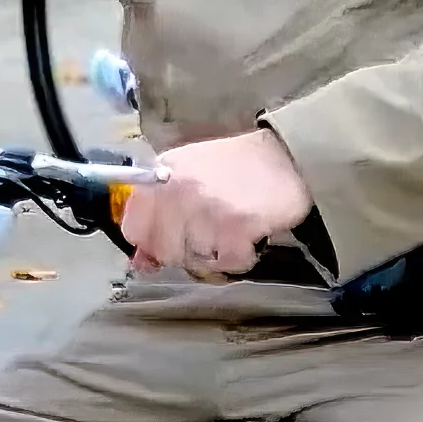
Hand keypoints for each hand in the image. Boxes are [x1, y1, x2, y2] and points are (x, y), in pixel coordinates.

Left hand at [120, 129, 313, 277]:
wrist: (288, 158)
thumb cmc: (237, 168)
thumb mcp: (188, 176)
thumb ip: (160, 214)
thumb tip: (142, 261)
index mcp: (160, 175)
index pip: (134, 228)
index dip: (151, 242)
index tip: (169, 242)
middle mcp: (178, 189)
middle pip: (165, 251)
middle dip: (187, 251)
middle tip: (211, 232)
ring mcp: (206, 208)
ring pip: (196, 261)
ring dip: (217, 253)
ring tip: (233, 226)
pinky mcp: (236, 225)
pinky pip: (228, 263)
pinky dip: (242, 256)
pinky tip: (250, 233)